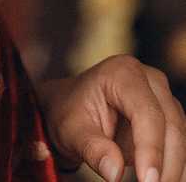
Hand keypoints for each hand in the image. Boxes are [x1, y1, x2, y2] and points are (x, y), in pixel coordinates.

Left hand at [37, 55, 185, 181]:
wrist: (72, 108)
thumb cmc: (70, 113)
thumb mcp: (71, 131)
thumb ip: (93, 149)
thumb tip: (114, 173)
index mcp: (122, 73)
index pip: (146, 112)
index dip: (151, 148)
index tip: (147, 180)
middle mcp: (149, 79)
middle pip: (170, 125)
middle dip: (166, 165)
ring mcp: (162, 97)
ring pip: (180, 138)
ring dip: (173, 169)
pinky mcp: (169, 116)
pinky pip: (179, 145)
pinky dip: (173, 167)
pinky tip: (162, 181)